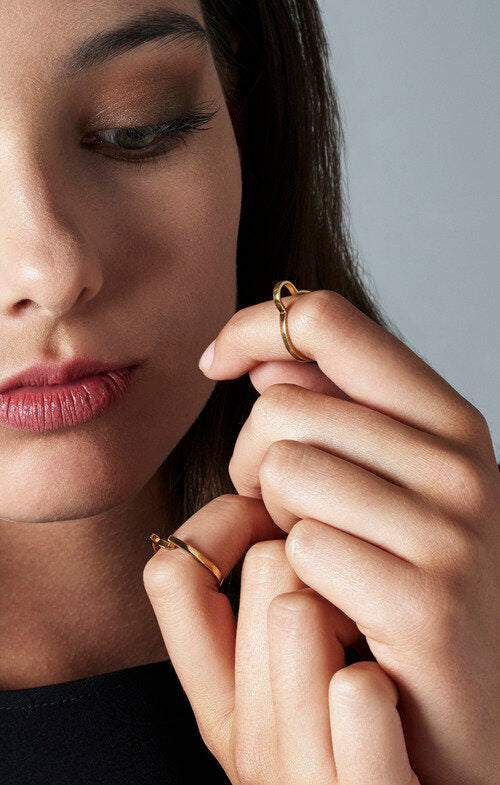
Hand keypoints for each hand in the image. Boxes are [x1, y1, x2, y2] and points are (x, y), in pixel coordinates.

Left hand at [197, 288, 499, 784]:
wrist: (456, 711)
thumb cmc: (403, 587)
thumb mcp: (382, 484)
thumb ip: (328, 412)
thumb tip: (266, 363)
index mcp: (448, 419)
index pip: (328, 320)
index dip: (253, 328)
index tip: (215, 364)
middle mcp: (459, 463)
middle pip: (281, 407)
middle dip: (249, 460)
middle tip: (278, 511)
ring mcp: (449, 530)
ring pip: (281, 473)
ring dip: (272, 522)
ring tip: (314, 557)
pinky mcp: (424, 601)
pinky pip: (298, 549)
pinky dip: (294, 579)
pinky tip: (334, 606)